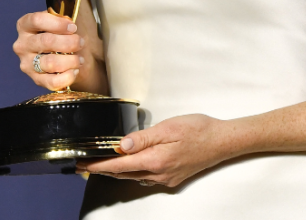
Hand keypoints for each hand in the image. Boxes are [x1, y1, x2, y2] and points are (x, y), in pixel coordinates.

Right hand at [13, 10, 83, 90]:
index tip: (73, 26)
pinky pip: (51, 82)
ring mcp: (27, 64)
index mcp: (26, 25)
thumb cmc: (70, 31)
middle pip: (45, 42)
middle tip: (81, 42)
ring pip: (49, 63)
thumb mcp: (67, 11)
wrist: (77, 54)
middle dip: (68, 42)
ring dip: (69, 60)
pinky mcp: (36, 80)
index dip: (57, 23)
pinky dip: (67, 77)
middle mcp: (22, 44)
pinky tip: (75, 70)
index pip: (36, 20)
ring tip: (80, 58)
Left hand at [77, 114, 231, 187]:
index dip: (98, 165)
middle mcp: (159, 174)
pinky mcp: (172, 178)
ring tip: (101, 163)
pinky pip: (146, 178)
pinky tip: (130, 165)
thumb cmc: (198, 129)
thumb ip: (143, 137)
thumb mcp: (169, 127)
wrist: (223, 141)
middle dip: (102, 169)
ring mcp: (166, 178)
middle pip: (123, 173)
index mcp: (155, 160)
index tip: (82, 163)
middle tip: (85, 164)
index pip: (119, 165)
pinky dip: (133, 172)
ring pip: (134, 177)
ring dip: (116, 171)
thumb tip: (121, 146)